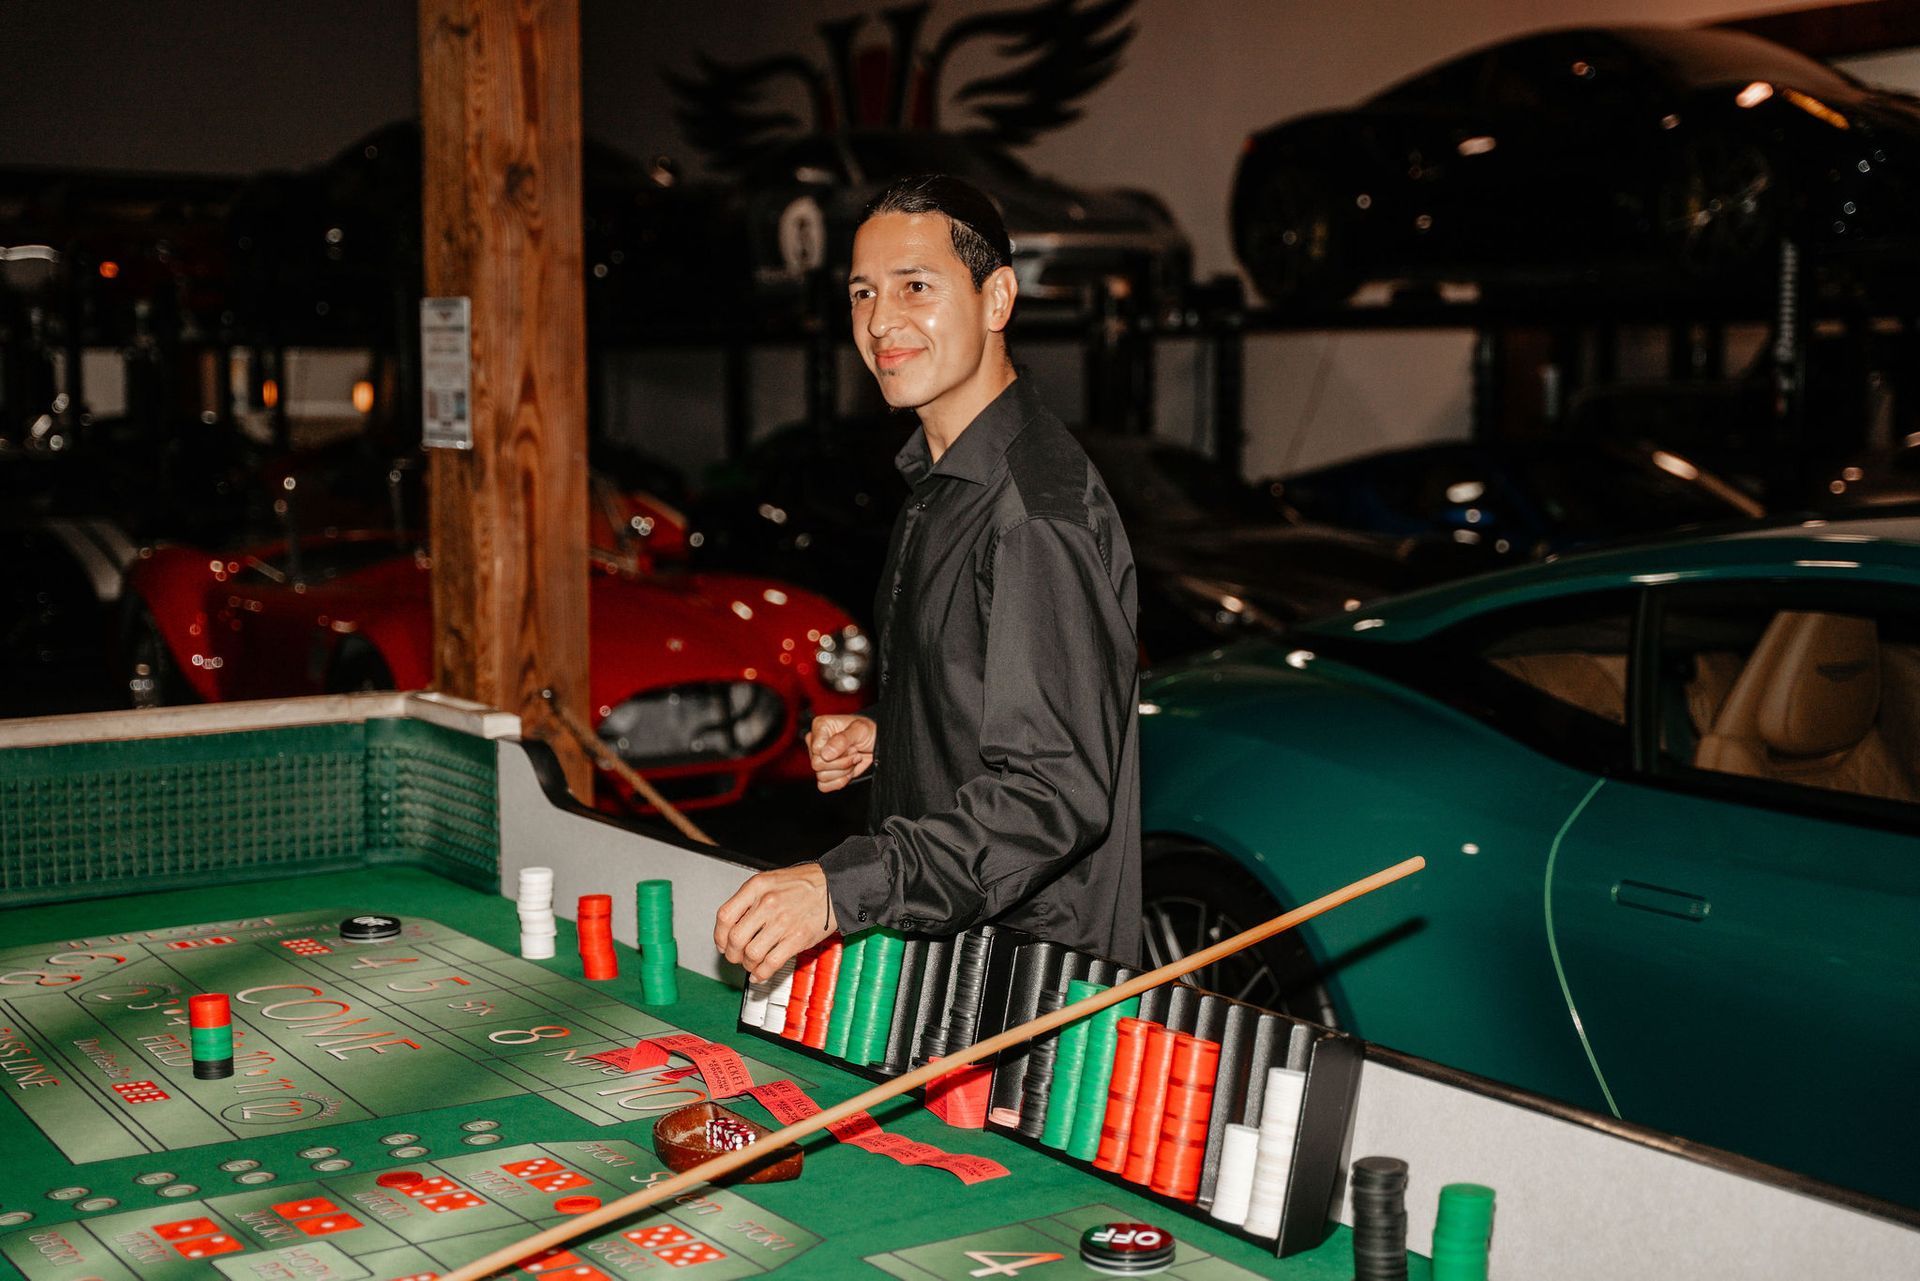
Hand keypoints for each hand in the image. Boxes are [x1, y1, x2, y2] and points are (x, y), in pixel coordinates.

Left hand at [714, 863, 836, 982]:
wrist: (835, 886)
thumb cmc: (804, 883)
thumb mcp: (771, 881)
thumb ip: (750, 900)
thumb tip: (732, 926)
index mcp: (757, 887)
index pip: (725, 916)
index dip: (719, 935)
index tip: (722, 943)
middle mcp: (767, 904)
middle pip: (735, 938)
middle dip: (732, 954)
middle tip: (736, 957)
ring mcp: (783, 922)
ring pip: (751, 954)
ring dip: (748, 965)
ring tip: (752, 963)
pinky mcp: (797, 939)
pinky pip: (771, 963)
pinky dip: (762, 973)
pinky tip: (761, 973)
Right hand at [807, 714, 875, 792]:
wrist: (876, 744)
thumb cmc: (867, 732)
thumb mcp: (860, 730)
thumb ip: (842, 739)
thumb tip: (825, 754)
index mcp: (820, 727)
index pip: (816, 749)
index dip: (836, 752)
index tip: (851, 745)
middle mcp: (816, 743)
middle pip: (817, 764)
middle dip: (841, 762)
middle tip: (854, 753)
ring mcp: (818, 759)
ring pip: (821, 777)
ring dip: (843, 771)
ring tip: (853, 759)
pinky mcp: (823, 774)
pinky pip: (824, 786)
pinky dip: (840, 781)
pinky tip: (849, 771)